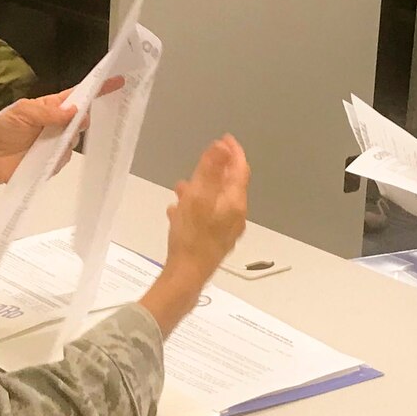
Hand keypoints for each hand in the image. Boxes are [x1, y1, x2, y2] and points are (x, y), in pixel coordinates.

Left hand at [0, 79, 125, 200]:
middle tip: (73, 124)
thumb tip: (75, 112)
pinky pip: (65, 158)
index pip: (77, 96)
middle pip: (82, 119)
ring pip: (75, 140)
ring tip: (44, 143)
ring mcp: (55, 143)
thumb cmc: (1, 129)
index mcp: (50, 106)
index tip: (116, 81)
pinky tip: (42, 158)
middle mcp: (57, 124)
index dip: (96, 89)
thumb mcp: (22, 112)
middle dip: (82, 120)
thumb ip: (48, 112)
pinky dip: (57, 158)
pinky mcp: (52, 162)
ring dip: (65, 140)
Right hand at [142, 136, 249, 334]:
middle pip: (229, 186)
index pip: (240, 170)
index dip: (234, 152)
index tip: (225, 138)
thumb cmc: (192, 236)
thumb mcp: (198, 197)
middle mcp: (235, 216)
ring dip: (201, 189)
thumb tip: (221, 146)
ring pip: (215, 202)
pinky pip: (206, 217)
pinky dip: (194, 208)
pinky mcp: (213, 243)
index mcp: (234, 203)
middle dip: (215, 170)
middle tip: (202, 159)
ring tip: (181, 185)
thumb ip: (210, 170)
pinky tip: (176, 211)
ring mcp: (225, 231)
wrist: (186, 276)